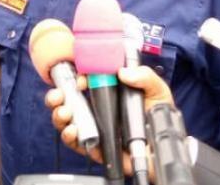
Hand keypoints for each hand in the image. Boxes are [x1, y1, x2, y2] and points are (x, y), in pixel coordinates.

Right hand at [45, 66, 169, 178]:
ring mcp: (93, 126)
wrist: (162, 148)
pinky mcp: (93, 146)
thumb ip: (144, 77)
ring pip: (66, 119)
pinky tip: (72, 131)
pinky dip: (69, 135)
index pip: (85, 80)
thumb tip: (123, 72)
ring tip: (65, 113)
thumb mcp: (157, 91)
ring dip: (59, 114)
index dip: (77, 78)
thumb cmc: (160, 117)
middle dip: (57, 96)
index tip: (80, 80)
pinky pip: (74, 141)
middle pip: (68, 99)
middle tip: (58, 96)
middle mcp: (97, 107)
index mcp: (108, 91)